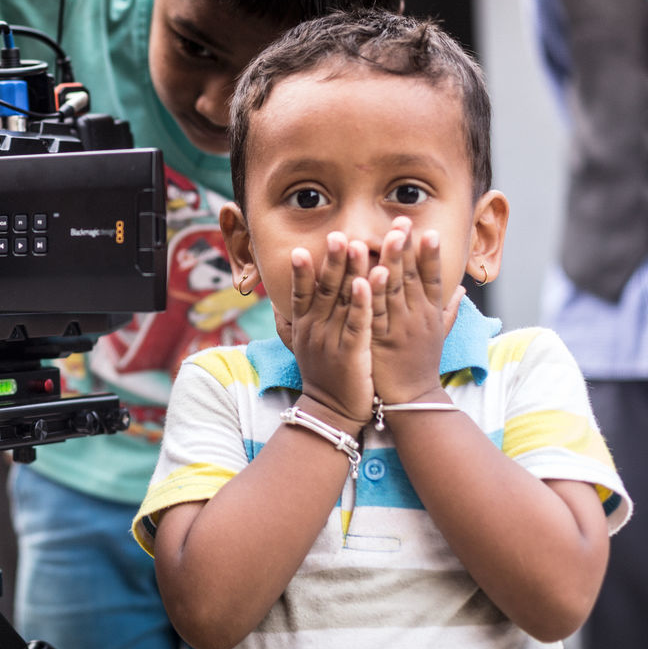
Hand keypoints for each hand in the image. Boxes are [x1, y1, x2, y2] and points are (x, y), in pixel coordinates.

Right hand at [288, 231, 373, 425]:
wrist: (331, 414)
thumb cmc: (322, 377)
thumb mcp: (301, 347)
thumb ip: (292, 322)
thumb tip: (277, 303)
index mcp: (305, 327)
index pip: (300, 294)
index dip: (300, 272)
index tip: (299, 249)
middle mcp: (315, 330)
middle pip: (324, 289)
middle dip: (331, 260)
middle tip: (336, 234)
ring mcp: (333, 340)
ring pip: (343, 300)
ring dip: (351, 270)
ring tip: (357, 245)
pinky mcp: (353, 351)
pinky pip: (359, 320)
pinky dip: (364, 299)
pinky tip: (370, 280)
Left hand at [368, 217, 463, 404]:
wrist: (410, 399)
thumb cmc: (422, 364)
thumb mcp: (440, 335)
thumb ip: (448, 310)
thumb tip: (460, 289)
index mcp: (432, 314)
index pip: (434, 279)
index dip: (432, 256)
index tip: (431, 232)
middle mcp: (418, 318)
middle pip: (413, 277)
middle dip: (407, 248)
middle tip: (403, 220)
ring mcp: (400, 328)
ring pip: (395, 290)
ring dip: (391, 261)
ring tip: (388, 237)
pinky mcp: (380, 340)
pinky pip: (375, 313)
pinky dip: (373, 293)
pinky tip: (369, 274)